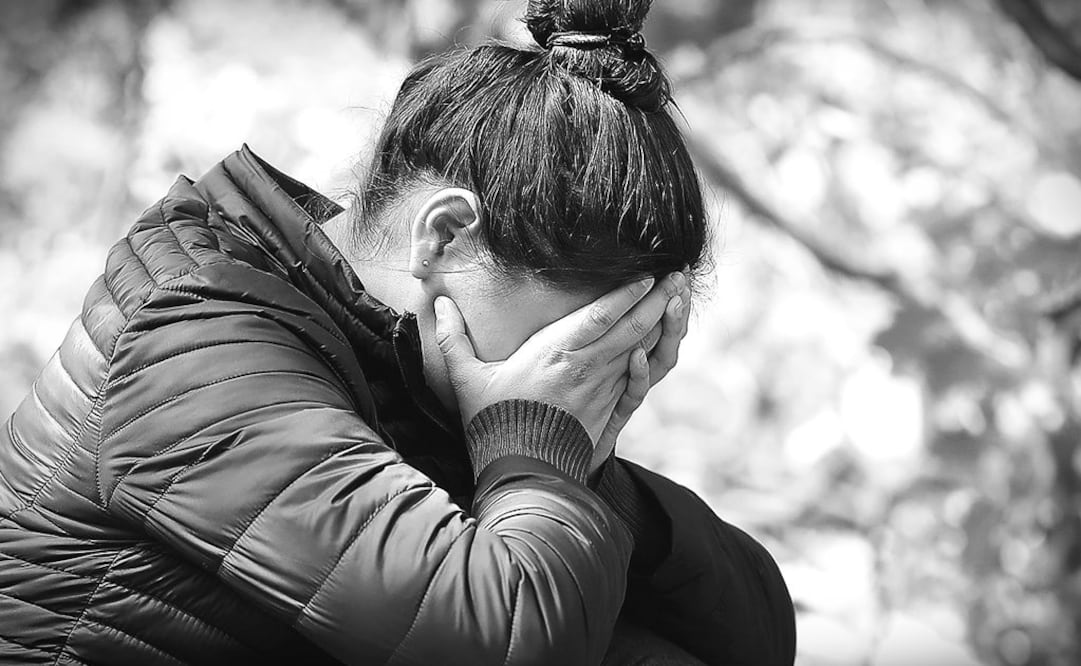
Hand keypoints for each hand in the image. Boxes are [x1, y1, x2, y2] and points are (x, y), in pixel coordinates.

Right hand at [434, 274, 685, 453]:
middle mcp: (586, 367)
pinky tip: (657, 345)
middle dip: (658, 299)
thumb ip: (453, 339)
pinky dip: (650, 361)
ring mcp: (602, 389)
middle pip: (632, 327)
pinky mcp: (609, 410)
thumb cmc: (493, 423)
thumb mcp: (467, 379)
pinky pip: (637, 380)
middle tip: (677, 276)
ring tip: (677, 299)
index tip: (647, 273)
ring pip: (640, 349)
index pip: (601, 315)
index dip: (626, 293)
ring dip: (661, 324)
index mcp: (555, 352)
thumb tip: (436, 303)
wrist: (521, 474)